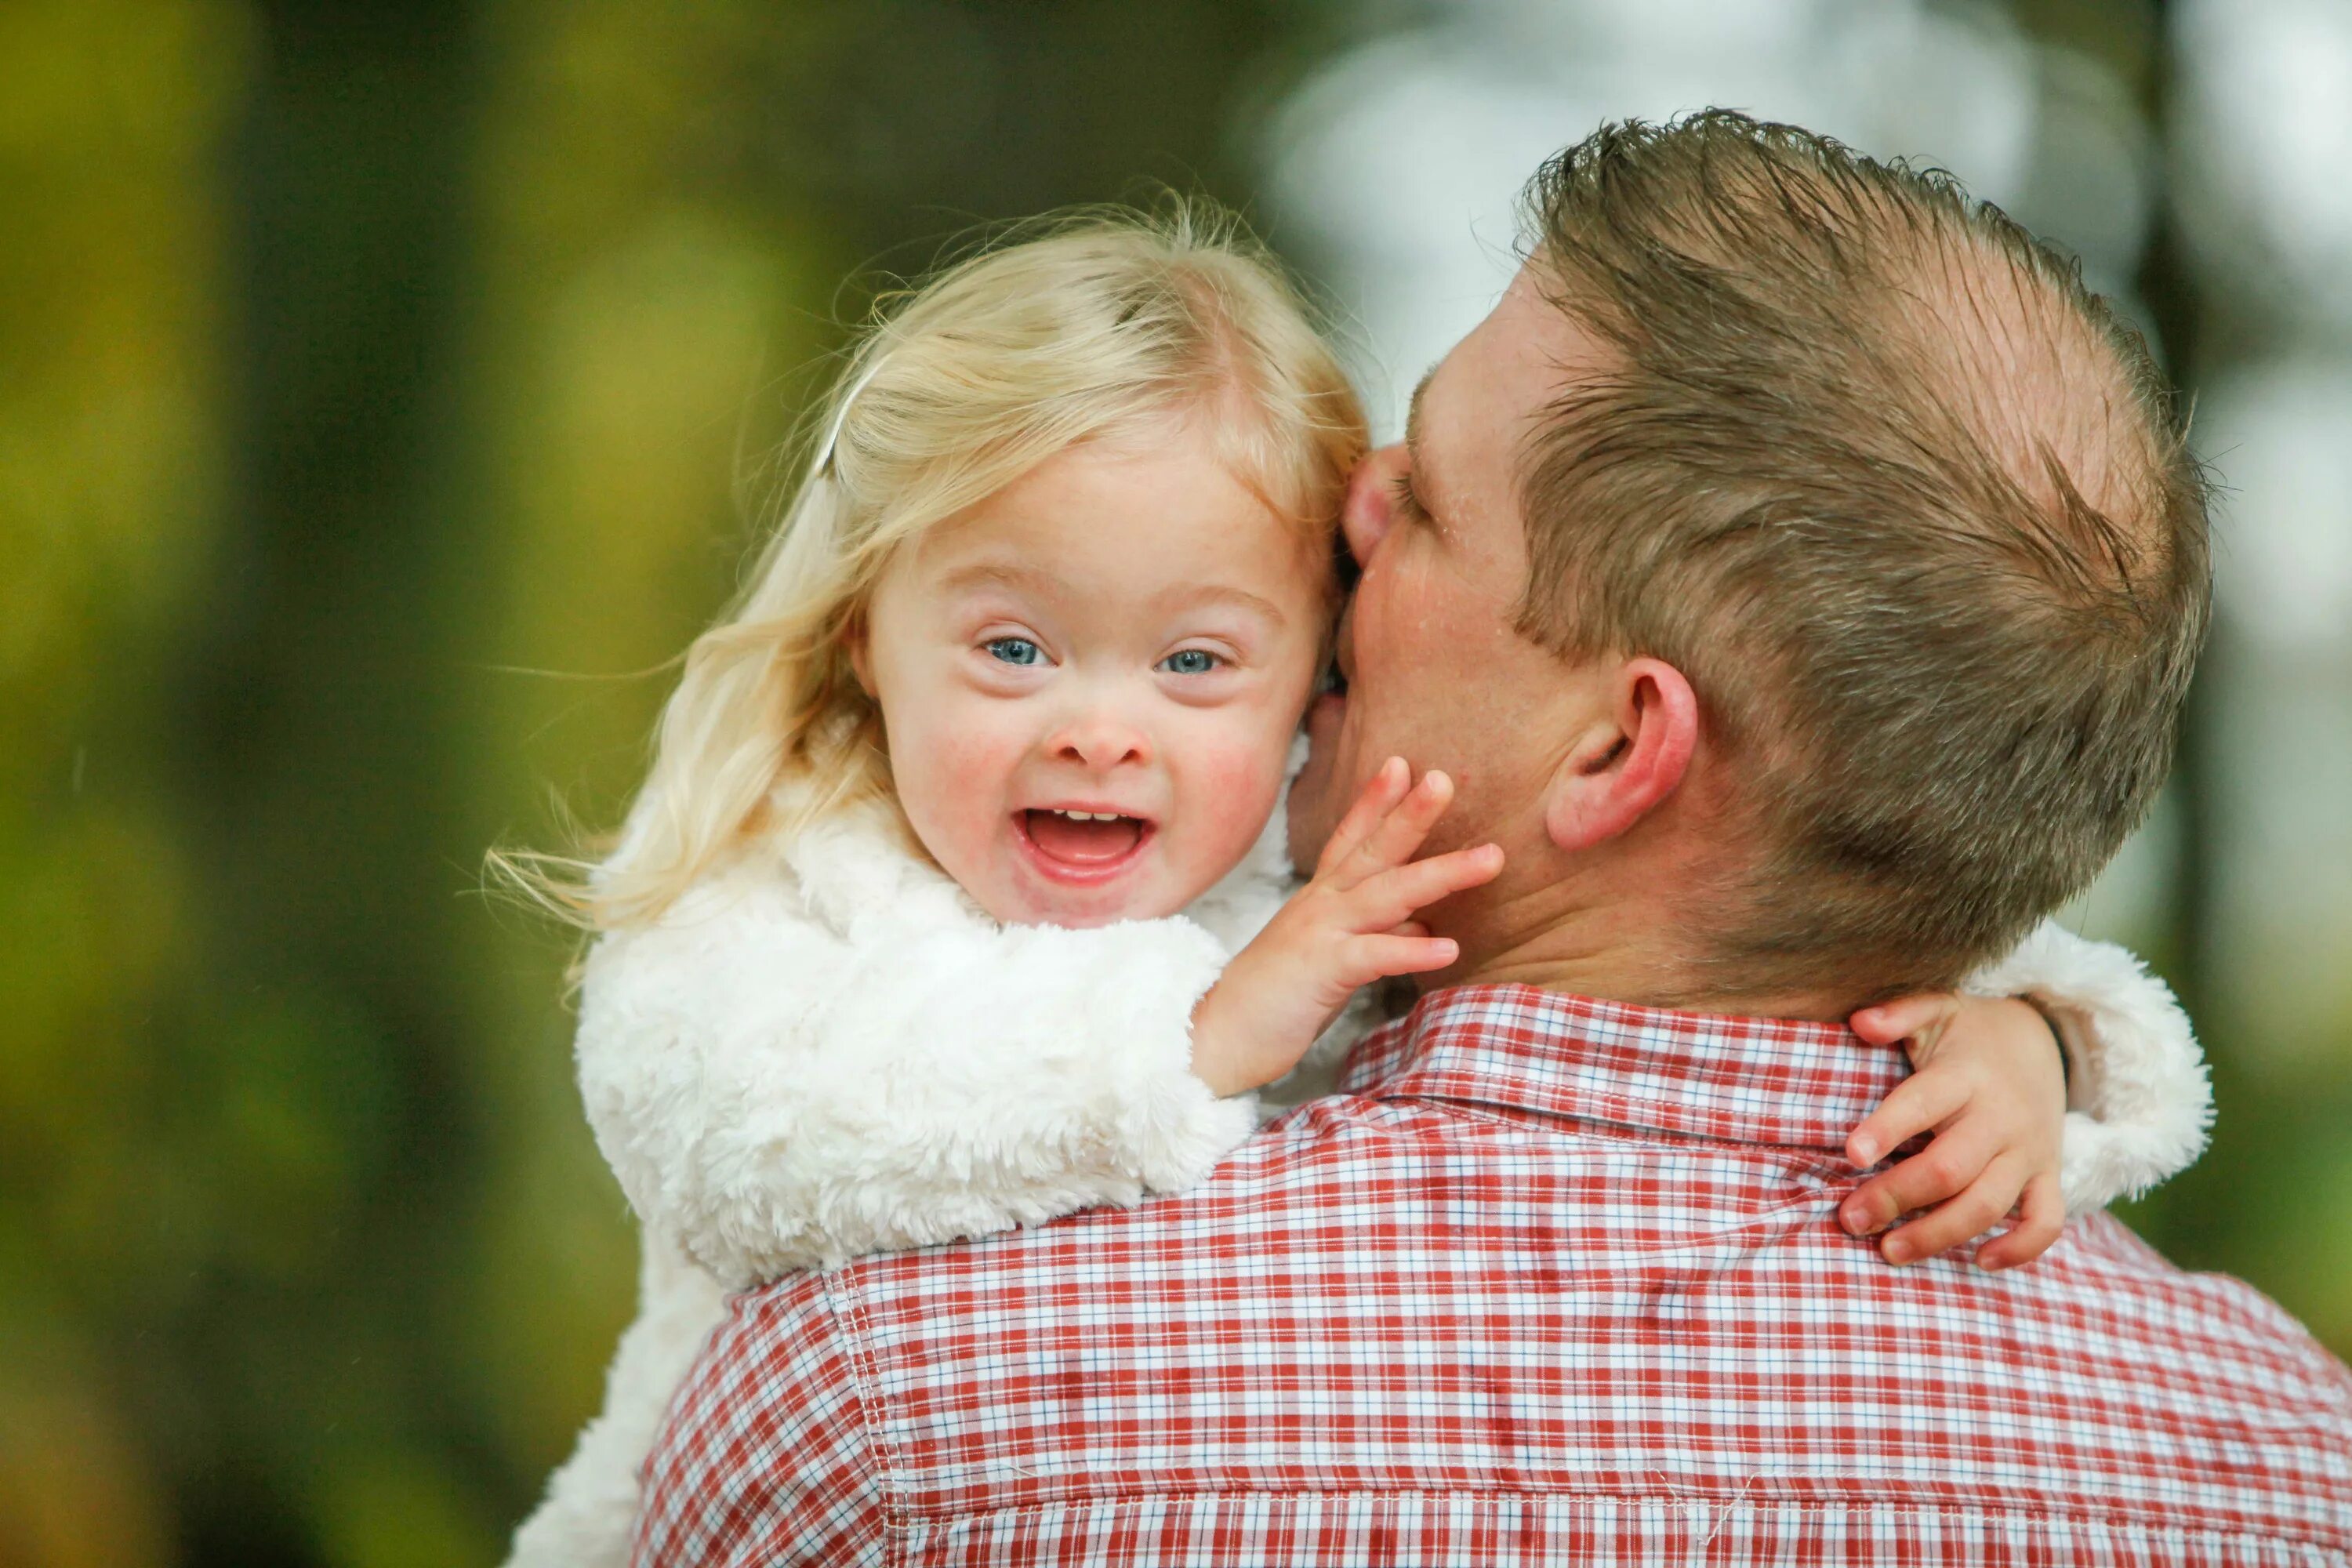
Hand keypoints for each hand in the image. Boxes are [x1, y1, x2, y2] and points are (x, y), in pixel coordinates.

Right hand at [1189, 757, 1502, 1095]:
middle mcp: (1319, 905)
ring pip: (1388, 893)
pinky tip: (1450, 948)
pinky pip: (1374, 955)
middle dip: (1412, 814)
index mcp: (1319, 899)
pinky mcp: (1321, 971)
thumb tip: (1424, 926)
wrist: (1215, 1039)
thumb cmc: (1274, 1002)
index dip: (1376, 801)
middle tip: (1445, 778)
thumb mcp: (1328, 960)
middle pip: (1373, 850)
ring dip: (1441, 873)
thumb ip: (1374, 935)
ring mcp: (1320, 933)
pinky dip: (1412, 949)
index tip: (1403, 764)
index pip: (1350, 839)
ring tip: (1490, 857)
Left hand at [1838, 993, 2067, 1270]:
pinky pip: (2046, 1222)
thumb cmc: (1970, 1034)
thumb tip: (1859, 1021)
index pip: (1924, 1102)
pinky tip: (1979, 1261)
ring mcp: (2029, 1151)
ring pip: (1989, 1204)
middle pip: (1950, 1168)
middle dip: (1897, 1197)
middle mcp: (2001, 1118)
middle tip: (1850, 1220)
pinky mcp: (2049, 1175)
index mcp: (1966, 1075)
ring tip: (1889, 1250)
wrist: (2042, 1042)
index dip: (1888, 1128)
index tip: (1850, 1153)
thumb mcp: (1938, 1009)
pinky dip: (2020, 1249)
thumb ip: (1900, 1013)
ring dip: (1938, 1234)